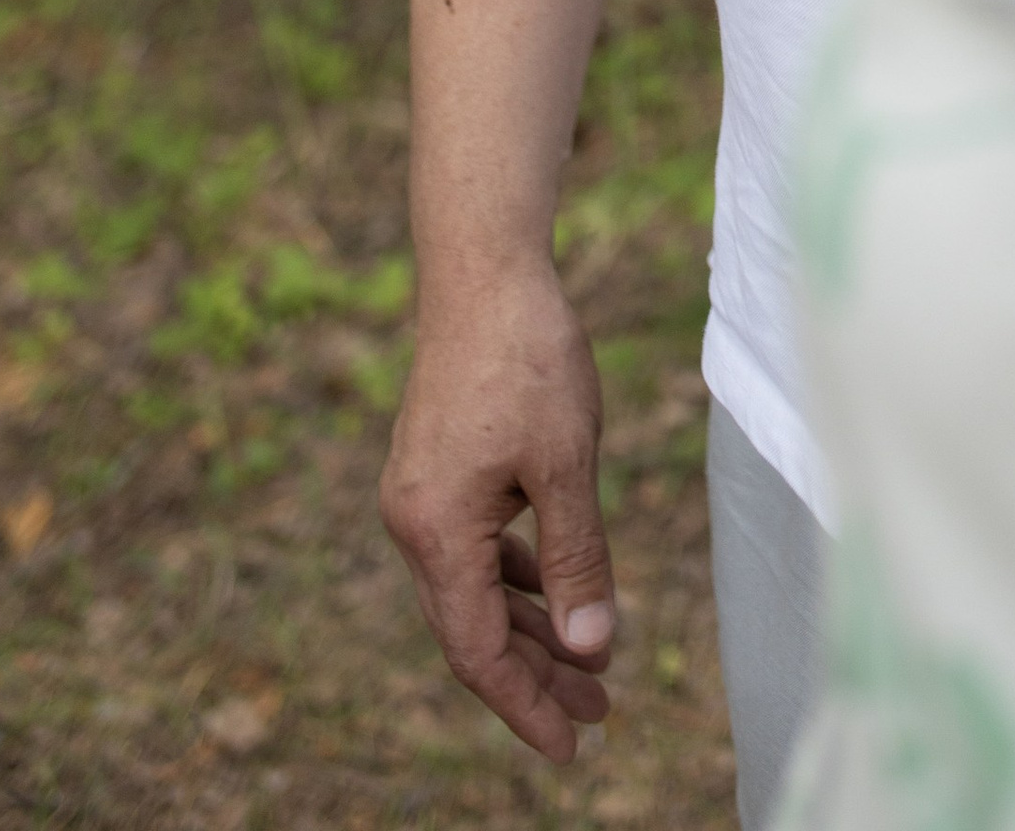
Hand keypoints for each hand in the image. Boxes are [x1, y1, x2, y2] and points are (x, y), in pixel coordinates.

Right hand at [381, 262, 619, 764]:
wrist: (484, 269)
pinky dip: (517, 578)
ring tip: (592, 667)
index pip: (478, 650)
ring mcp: (421, 495)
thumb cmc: (528, 358)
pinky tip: (556, 594)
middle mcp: (414, 523)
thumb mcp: (567, 464)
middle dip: (537, 676)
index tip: (572, 745)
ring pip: (476, 589)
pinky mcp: (438, 470)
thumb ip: (576, 560)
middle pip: (474, 629)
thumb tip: (590, 648)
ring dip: (532, 628)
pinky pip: (476, 549)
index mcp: (436, 531)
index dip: (525, 704)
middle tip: (600, 715)